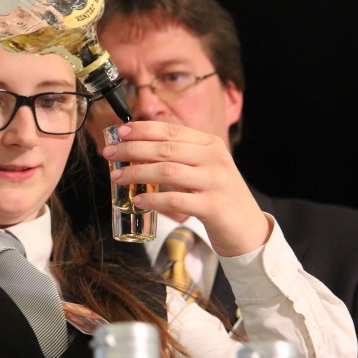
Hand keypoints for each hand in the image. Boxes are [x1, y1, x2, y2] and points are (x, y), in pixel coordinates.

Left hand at [101, 121, 270, 256]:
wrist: (247, 227)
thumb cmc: (218, 196)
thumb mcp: (205, 168)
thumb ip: (180, 157)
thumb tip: (137, 150)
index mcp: (210, 144)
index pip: (171, 130)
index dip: (143, 129)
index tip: (120, 132)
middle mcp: (214, 159)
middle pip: (165, 148)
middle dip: (132, 149)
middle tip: (109, 154)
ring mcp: (215, 182)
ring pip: (167, 171)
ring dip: (137, 173)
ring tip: (117, 177)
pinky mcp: (213, 206)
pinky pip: (175, 200)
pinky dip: (153, 199)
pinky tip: (138, 200)